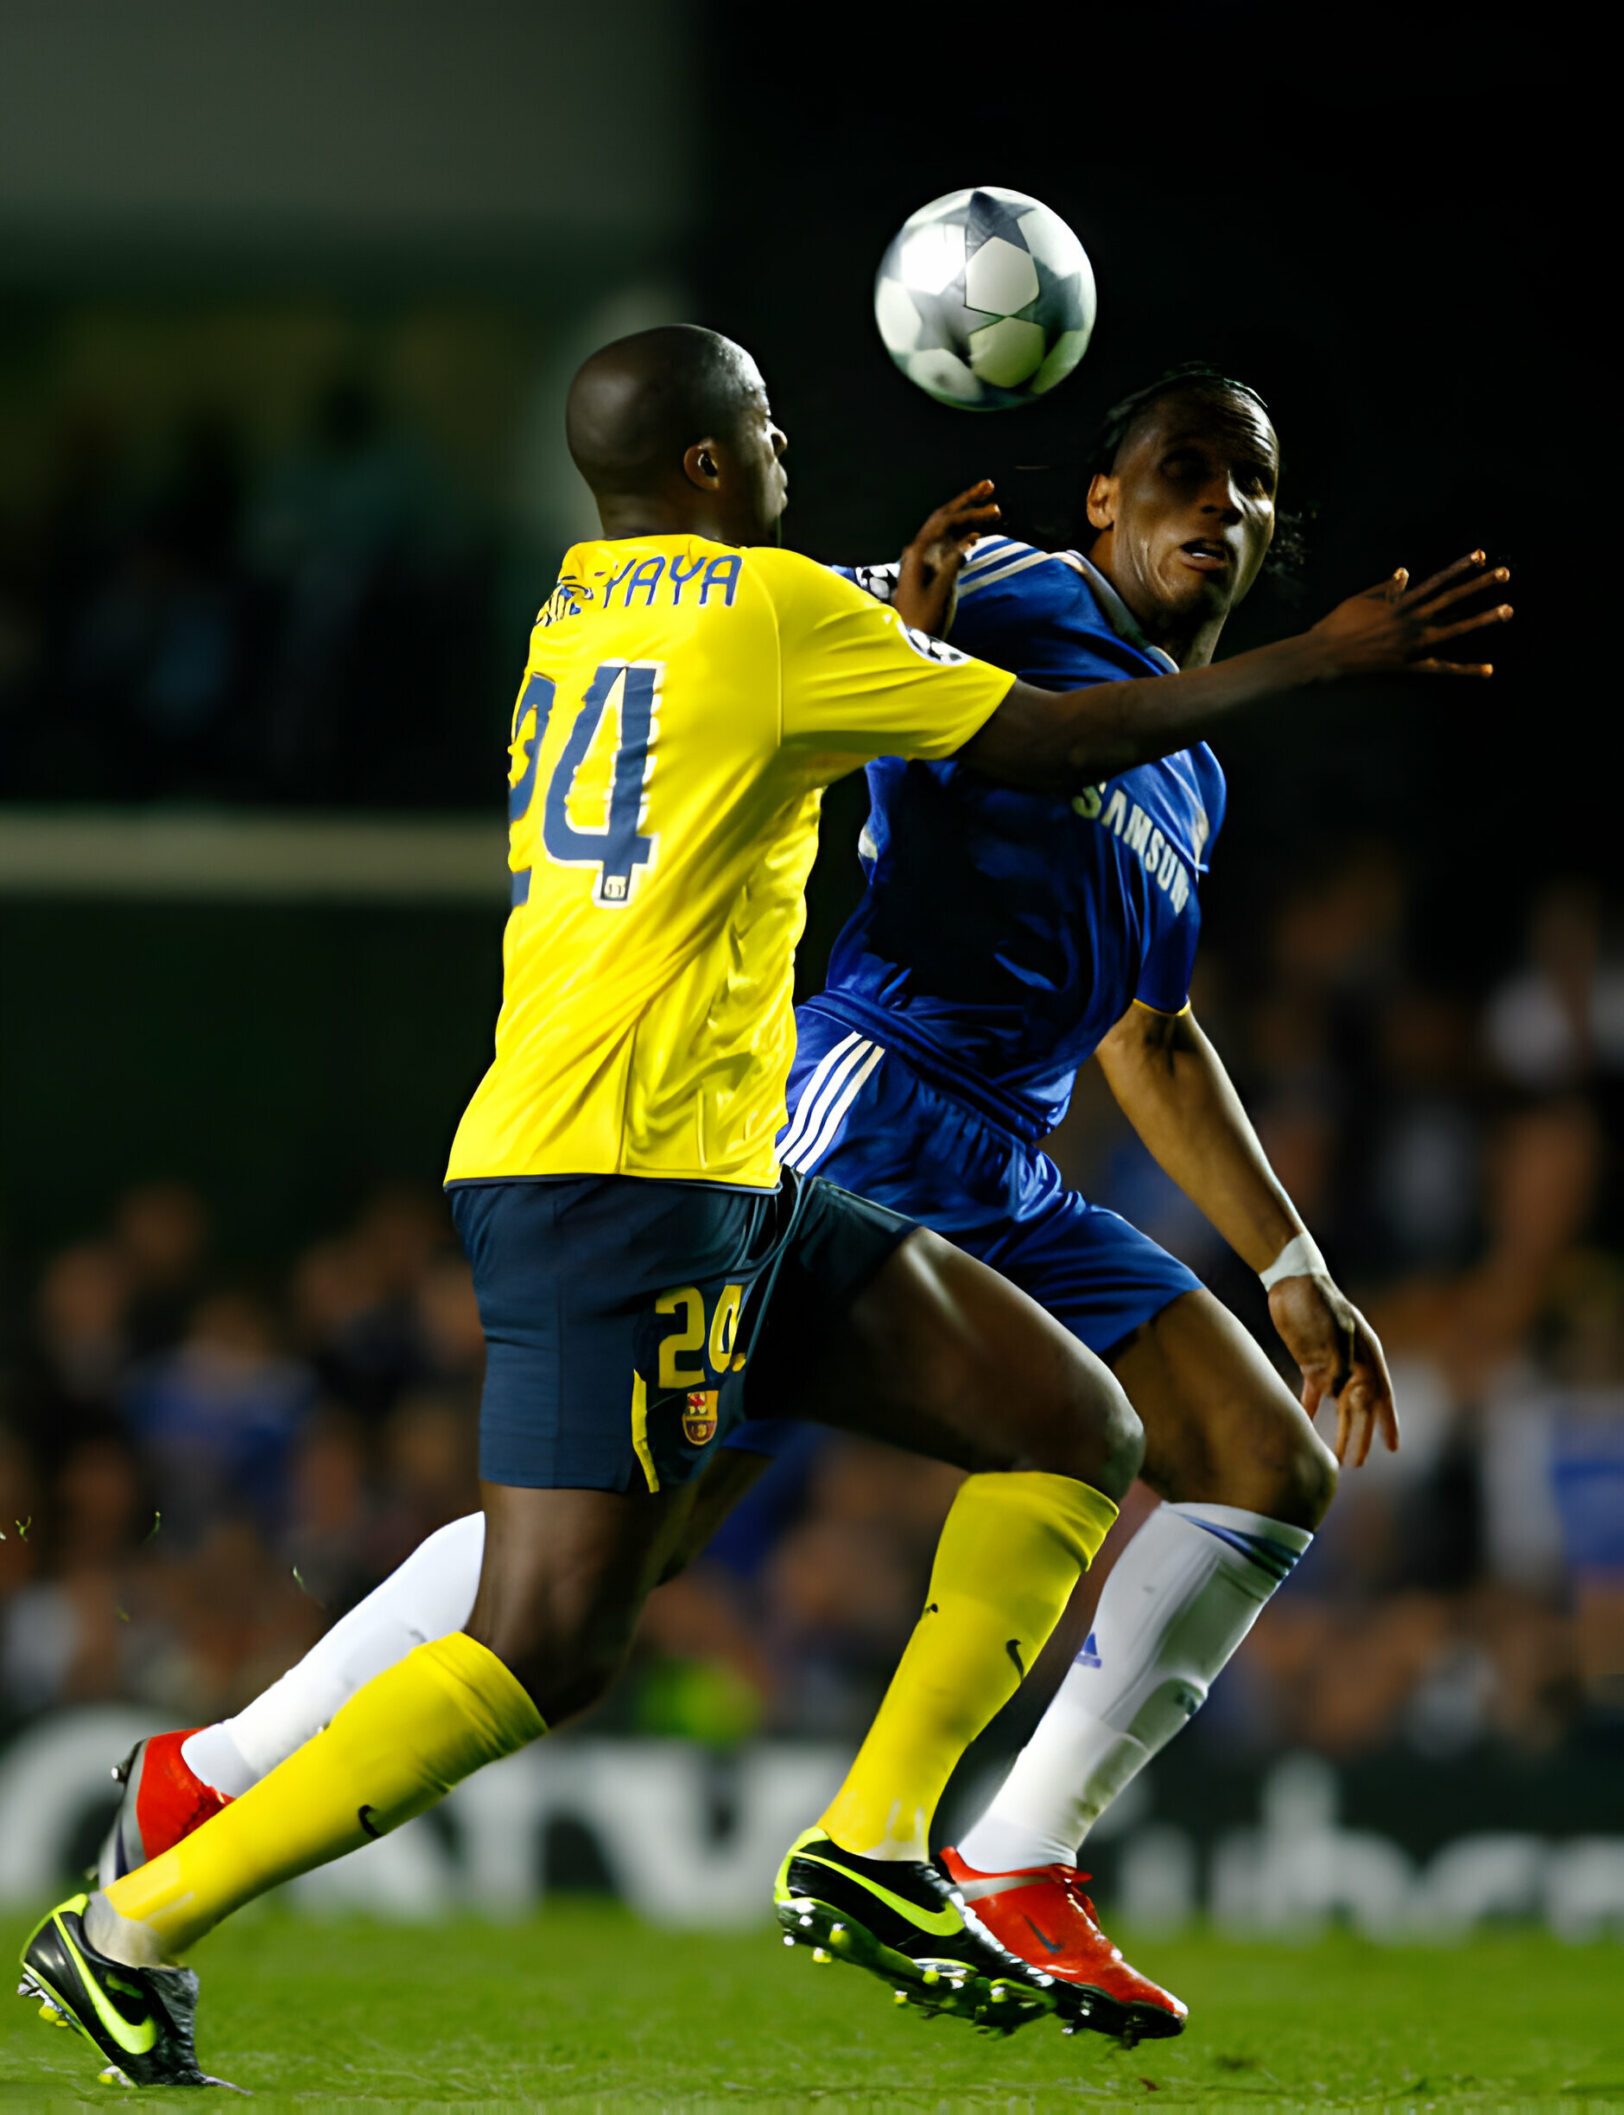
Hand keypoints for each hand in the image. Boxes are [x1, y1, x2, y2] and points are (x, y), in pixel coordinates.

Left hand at [892, 479, 1000, 636]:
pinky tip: (977, 535)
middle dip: (967, 501)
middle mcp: (919, 551)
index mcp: (917, 552)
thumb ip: (953, 565)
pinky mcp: (930, 571)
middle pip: (944, 517)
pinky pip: (948, 547)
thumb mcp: (941, 593)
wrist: (910, 643)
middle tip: (990, 485)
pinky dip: (963, 537)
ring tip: (993, 509)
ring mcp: (924, 560)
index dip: (970, 510)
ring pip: (948, 531)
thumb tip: (968, 539)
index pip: (945, 521)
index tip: (994, 507)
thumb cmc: (924, 621)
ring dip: (969, 518)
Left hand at [1268, 1273, 1398, 1466]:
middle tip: (1356, 1463)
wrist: (1294, 1283)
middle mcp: (1354, 1365)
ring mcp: (1333, 1365)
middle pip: (1360, 1408)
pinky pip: (1313, 1394)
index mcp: (1368, 1357)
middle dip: (1359, 1436)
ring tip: (1335, 1455)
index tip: (1392, 1448)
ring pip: (1339, 1406)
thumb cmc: (1320, 1304)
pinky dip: (1309, 1411)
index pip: (1382, 1396)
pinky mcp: (1311, 1363)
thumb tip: (1339, 1392)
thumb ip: (1339, 1363)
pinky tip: (1305, 1429)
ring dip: (1338, 1429)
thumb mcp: (1335, 1331)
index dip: (1387, 1423)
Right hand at [1307, 551, 1511, 679]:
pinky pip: (1442, 667)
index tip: (1481, 555)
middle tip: (1505, 573)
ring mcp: (1412, 643)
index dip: (1460, 567)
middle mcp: (1411, 620)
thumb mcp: (1361, 599)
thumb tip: (1406, 572)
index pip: (1438, 580)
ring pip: (1454, 628)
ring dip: (1482, 618)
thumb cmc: (1338, 623)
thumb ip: (1388, 587)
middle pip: (1453, 599)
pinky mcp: (1409, 665)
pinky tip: (1489, 669)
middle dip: (1480, 585)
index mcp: (1401, 603)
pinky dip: (1466, 669)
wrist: (1324, 653)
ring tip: (1507, 610)